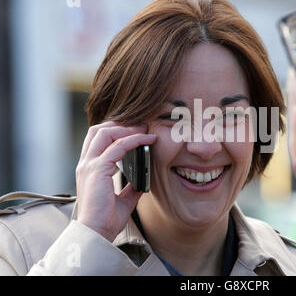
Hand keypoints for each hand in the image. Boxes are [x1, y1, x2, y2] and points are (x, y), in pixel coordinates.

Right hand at [75, 121, 156, 241]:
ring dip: (128, 128)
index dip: (116, 131)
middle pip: (99, 130)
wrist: (97, 233)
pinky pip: (117, 146)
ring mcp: (90, 165)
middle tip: (142, 125)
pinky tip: (147, 140)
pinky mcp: (97, 169)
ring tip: (145, 129)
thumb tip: (143, 178)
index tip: (136, 130)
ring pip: (105, 132)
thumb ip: (131, 186)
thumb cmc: (106, 219)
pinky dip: (134, 139)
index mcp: (89, 169)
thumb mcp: (123, 198)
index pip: (98, 140)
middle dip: (121, 124)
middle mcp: (86, 164)